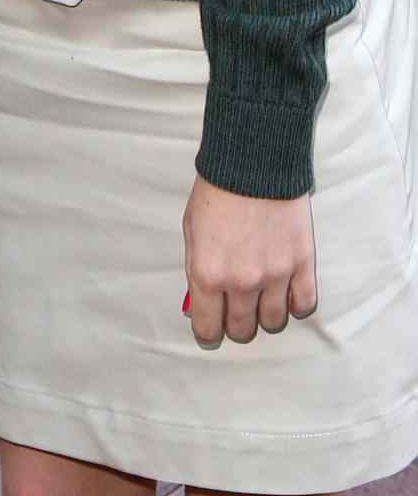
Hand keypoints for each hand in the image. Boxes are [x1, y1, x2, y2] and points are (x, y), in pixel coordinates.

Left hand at [182, 174, 316, 347]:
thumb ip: (198, 271)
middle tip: (236, 311)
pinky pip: (303, 305)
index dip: (208, 333)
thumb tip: (203, 303)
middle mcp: (241, 282)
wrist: (252, 162)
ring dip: (265, 315)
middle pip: (242, 329)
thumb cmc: (216, 194)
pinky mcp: (302, 264)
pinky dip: (295, 304)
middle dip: (236, 324)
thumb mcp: (191, 232)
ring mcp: (275, 276)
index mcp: (208, 275)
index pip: (208, 329)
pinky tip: (286, 291)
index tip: (211, 330)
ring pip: (273, 322)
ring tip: (261, 298)